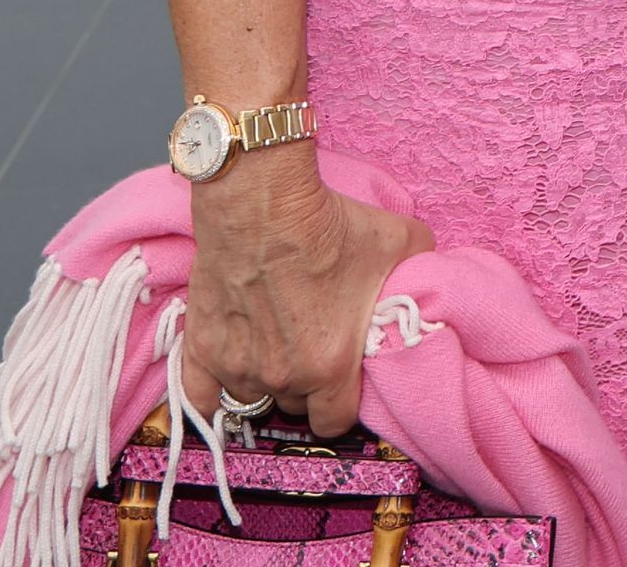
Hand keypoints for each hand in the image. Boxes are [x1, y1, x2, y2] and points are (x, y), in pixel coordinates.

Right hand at [175, 157, 430, 440]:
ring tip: (276, 350)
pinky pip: (198, 397)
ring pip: (251, 397)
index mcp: (330, 367)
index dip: (343, 405)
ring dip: (264, 382)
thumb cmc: (332, 225)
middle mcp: (281, 378)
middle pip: (295, 406)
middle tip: (314, 351)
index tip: (347, 382)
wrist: (263, 204)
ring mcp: (235, 366)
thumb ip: (418, 275)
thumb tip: (428, 281)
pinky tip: (225, 378)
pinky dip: (211, 392)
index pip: (335, 422)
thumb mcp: (403, 244)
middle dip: (307, 387)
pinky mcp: (200, 348)